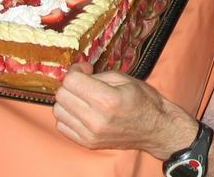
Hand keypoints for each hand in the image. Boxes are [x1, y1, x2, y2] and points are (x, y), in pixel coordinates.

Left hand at [52, 63, 196, 157]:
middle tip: (83, 81)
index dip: (76, 70)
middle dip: (70, 84)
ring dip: (67, 100)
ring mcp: (91, 134)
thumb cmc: (143, 100)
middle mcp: (96, 119)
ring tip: (82, 97)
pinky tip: (81, 110)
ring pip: (58, 111)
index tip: (85, 69)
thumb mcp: (124, 78)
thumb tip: (79, 74)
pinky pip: (62, 126)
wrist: (155, 129)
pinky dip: (68, 115)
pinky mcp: (88, 143)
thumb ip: (97, 76)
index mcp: (107, 99)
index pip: (71, 81)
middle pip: (62, 96)